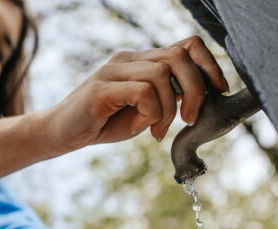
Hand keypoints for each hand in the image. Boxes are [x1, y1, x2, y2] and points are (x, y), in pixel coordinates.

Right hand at [42, 35, 229, 152]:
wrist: (60, 133)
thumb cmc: (102, 123)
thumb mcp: (143, 112)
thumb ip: (166, 100)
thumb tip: (198, 102)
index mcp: (141, 61)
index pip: (186, 46)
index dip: (209, 66)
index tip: (217, 92)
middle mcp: (128, 59)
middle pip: (179, 56)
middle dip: (195, 90)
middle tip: (188, 119)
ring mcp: (113, 70)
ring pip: (162, 74)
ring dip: (170, 108)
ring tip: (159, 130)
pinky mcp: (101, 88)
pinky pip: (142, 92)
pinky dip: (151, 113)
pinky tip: (142, 129)